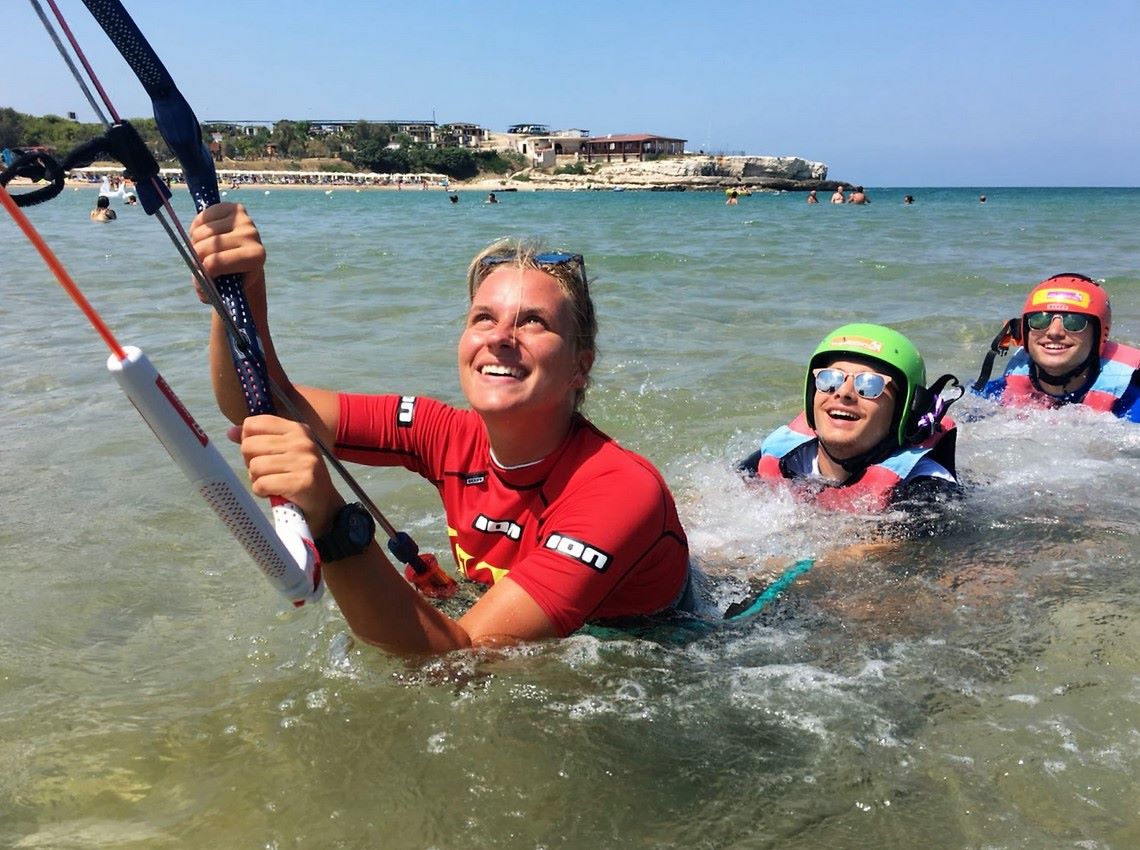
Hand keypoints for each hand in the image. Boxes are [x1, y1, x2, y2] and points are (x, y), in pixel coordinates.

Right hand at [189, 202, 265, 304]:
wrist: (244, 256)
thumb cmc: (232, 276)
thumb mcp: (221, 289)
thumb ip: (207, 289)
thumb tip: (200, 279)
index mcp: (255, 257)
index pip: (215, 263)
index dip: (204, 271)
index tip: (206, 275)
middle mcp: (253, 235)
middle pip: (206, 247)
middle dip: (196, 257)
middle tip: (200, 261)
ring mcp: (244, 219)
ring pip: (201, 232)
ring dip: (195, 243)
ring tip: (204, 249)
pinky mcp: (233, 208)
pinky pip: (202, 217)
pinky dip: (196, 228)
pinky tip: (205, 236)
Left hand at [230, 415, 340, 532]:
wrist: (325, 506)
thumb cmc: (299, 476)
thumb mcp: (284, 452)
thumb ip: (258, 440)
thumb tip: (231, 432)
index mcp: (297, 429)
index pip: (254, 424)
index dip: (248, 441)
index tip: (260, 454)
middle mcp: (302, 442)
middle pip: (249, 446)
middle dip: (251, 463)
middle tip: (267, 473)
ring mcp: (303, 461)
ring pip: (255, 466)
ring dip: (257, 479)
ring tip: (272, 483)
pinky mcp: (301, 482)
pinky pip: (262, 484)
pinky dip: (262, 492)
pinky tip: (273, 493)